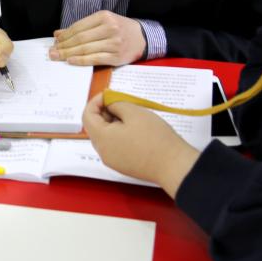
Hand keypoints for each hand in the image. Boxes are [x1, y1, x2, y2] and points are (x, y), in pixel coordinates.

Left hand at [50, 11, 145, 65]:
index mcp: (104, 17)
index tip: (55, 41)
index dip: (65, 35)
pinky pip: (94, 59)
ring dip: (68, 54)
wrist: (142, 38)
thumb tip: (58, 34)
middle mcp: (110, 28)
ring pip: (86, 49)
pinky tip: (71, 61)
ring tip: (57, 56)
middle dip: (63, 46)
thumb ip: (81, 27)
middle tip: (52, 51)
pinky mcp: (116, 57)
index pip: (78, 27)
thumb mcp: (102, 22)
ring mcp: (114, 43)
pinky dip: (81, 61)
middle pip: (80, 39)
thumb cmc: (119, 29)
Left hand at [83, 93, 199, 196]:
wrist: (173, 165)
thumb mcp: (134, 112)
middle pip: (95, 127)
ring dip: (112, 123)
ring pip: (105, 137)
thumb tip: (108, 105)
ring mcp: (112, 161)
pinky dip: (118, 134)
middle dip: (105, 112)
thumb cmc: (154, 136)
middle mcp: (102, 152)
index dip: (96, 101)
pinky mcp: (123, 166)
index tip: (110, 94)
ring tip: (130, 115)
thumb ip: (116, 104)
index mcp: (101, 138)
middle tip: (121, 103)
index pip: (87, 115)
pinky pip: (114, 146)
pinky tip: (135, 130)